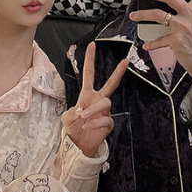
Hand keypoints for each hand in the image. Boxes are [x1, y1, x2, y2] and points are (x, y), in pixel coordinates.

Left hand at [61, 42, 127, 156]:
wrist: (79, 145)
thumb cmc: (73, 128)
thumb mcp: (66, 119)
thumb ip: (71, 112)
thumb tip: (81, 110)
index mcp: (87, 95)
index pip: (89, 75)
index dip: (90, 60)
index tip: (92, 46)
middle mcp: (98, 101)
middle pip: (111, 84)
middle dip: (118, 72)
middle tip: (125, 61)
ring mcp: (104, 112)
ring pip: (105, 102)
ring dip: (93, 109)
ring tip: (83, 116)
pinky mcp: (108, 123)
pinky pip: (105, 119)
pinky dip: (95, 123)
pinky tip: (87, 126)